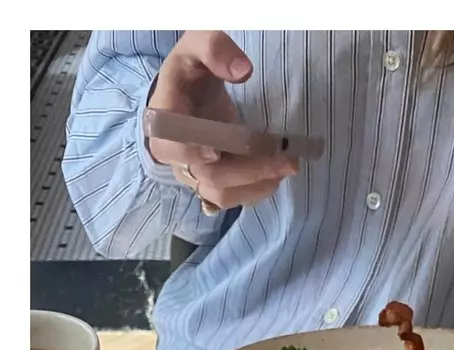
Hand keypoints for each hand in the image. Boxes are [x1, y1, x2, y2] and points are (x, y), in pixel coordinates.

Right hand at [145, 31, 296, 211]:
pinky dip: (257, 190)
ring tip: (287, 166)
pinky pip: (232, 198)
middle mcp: (174, 151)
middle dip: (250, 169)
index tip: (216, 151)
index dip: (190, 152)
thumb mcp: (197, 44)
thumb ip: (213, 48)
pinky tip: (277, 174)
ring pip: (220, 193)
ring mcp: (192, 170)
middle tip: (287, 158)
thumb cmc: (193, 68)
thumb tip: (242, 71)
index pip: (168, 145)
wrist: (191, 90)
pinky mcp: (211, 181)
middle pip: (207, 174)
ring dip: (257, 184)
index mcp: (163, 117)